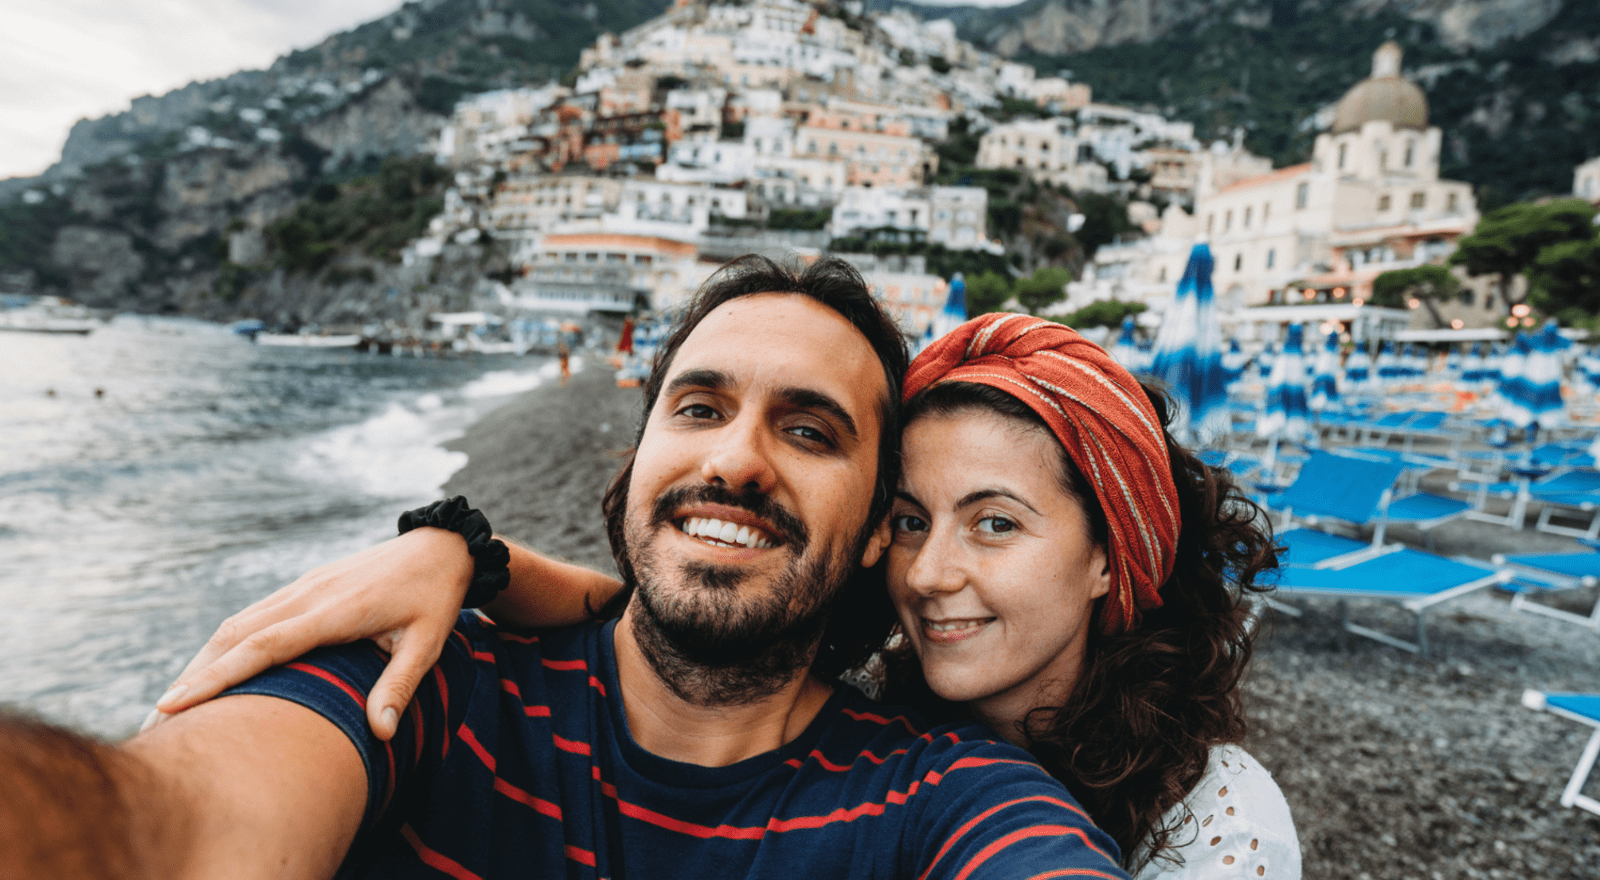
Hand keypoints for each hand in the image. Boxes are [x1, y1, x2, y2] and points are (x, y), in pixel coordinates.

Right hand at [145, 528, 472, 740]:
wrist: (441, 546)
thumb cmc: (436, 597)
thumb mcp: (429, 642)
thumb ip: (401, 685)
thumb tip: (380, 734)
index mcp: (335, 610)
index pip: (263, 647)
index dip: (217, 676)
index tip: (175, 704)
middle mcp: (309, 595)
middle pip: (235, 635)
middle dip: (194, 676)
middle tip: (158, 720)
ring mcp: (303, 587)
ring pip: (237, 622)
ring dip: (203, 659)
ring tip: (174, 702)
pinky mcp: (305, 585)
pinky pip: (254, 614)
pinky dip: (226, 642)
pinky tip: (211, 669)